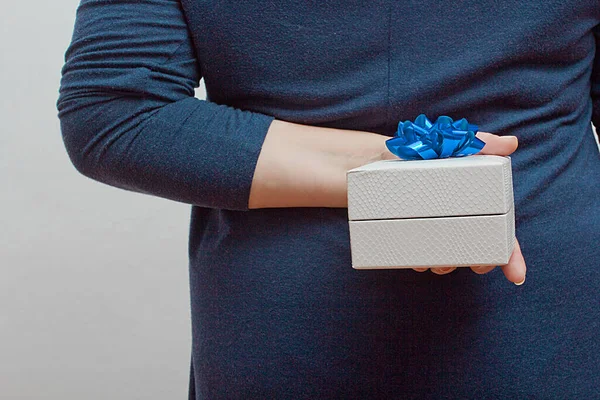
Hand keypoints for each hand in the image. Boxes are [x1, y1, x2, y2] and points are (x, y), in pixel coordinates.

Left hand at [413, 132, 526, 284]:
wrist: (386, 156)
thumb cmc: (427, 151)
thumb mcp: (455, 146)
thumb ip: (482, 144)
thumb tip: (510, 144)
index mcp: (477, 204)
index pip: (501, 234)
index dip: (511, 255)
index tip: (516, 275)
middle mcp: (459, 220)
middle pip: (477, 251)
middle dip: (480, 264)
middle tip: (475, 265)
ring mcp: (435, 228)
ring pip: (449, 258)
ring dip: (448, 266)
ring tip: (441, 263)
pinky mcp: (411, 233)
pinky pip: (420, 255)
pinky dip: (421, 262)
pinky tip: (418, 261)